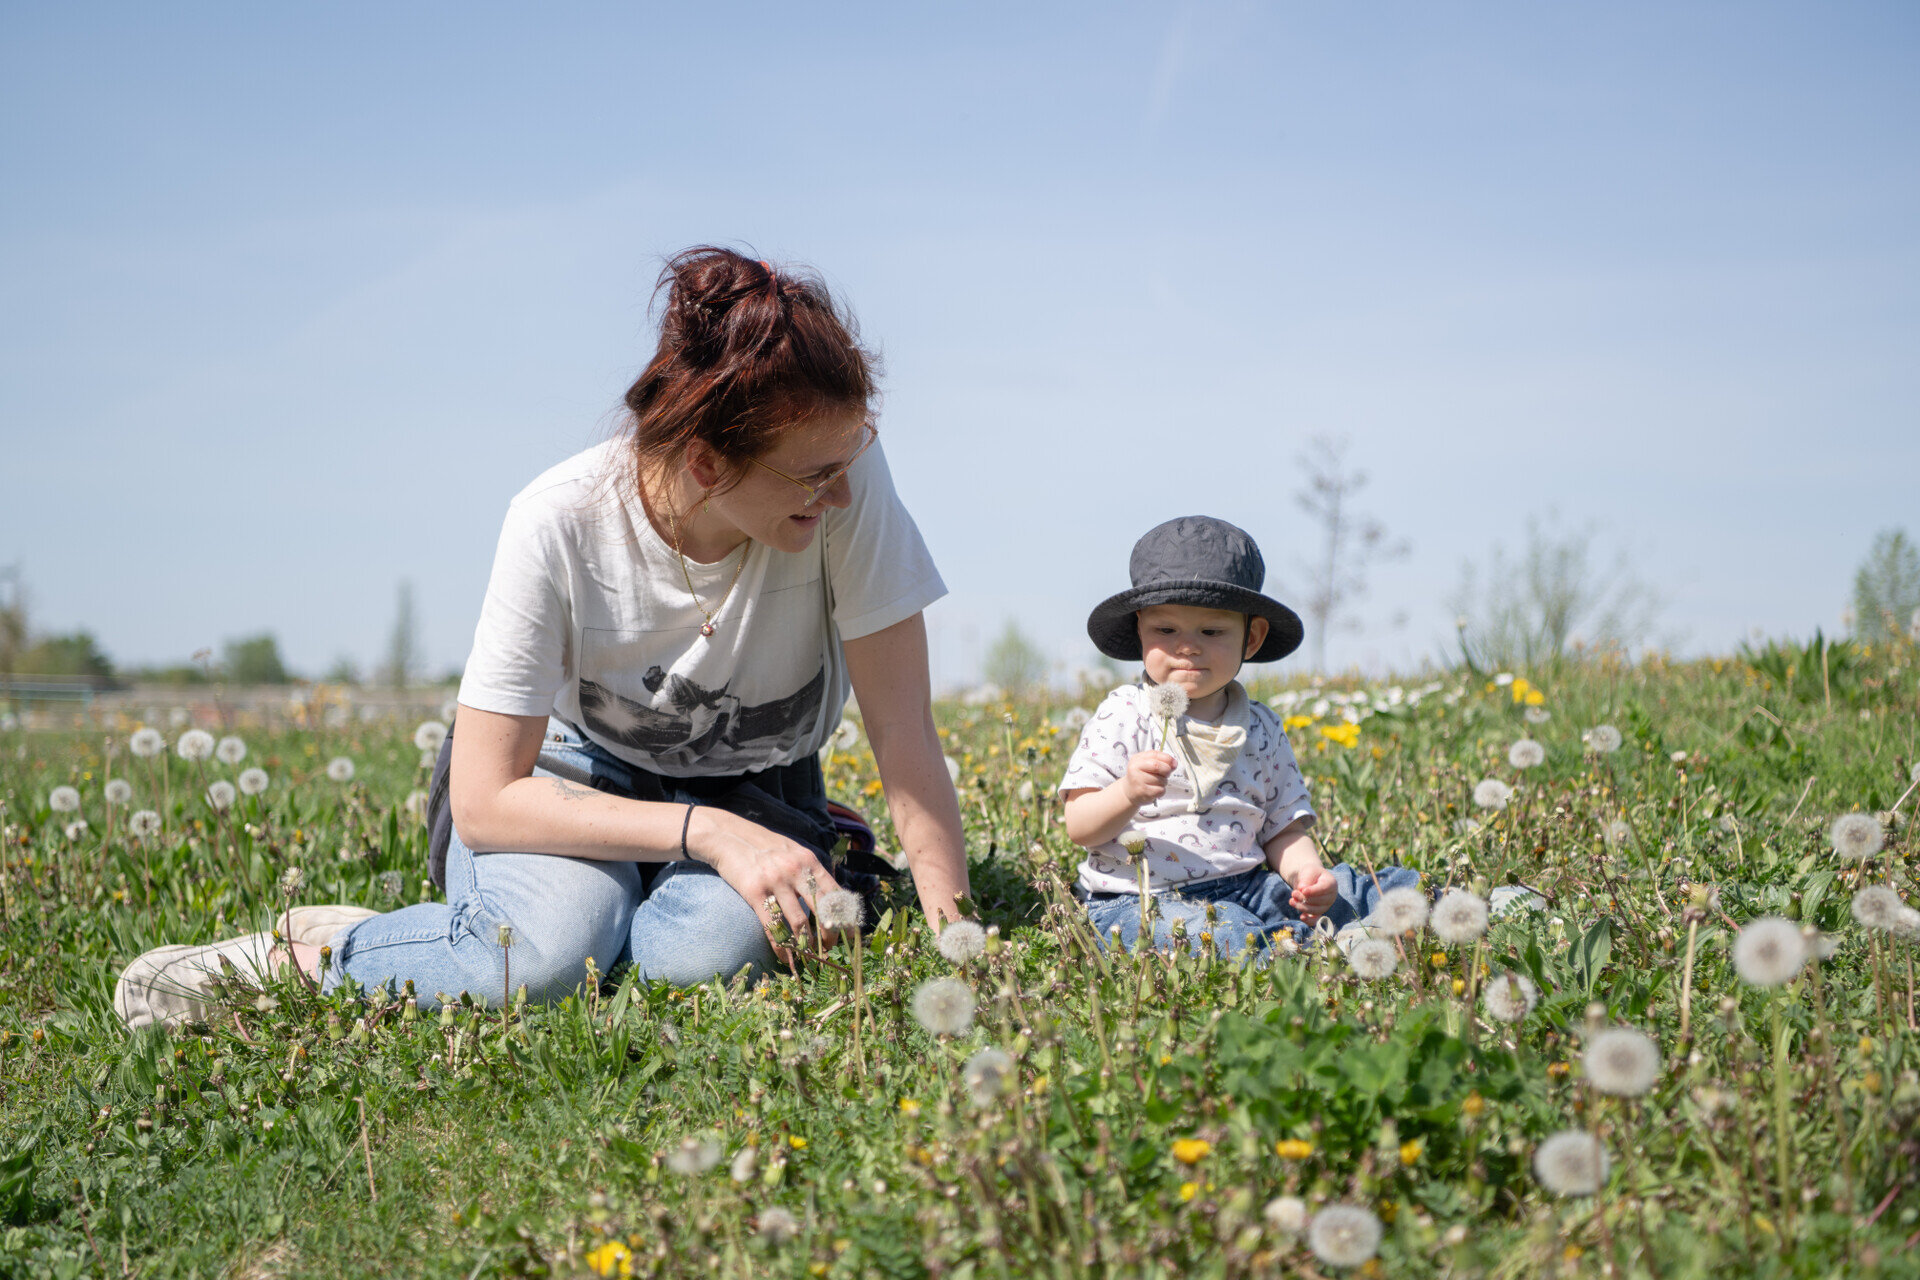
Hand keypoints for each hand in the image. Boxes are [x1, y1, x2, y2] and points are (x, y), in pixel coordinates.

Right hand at [684, 807, 847, 955]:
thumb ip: (810, 872)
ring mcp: (775, 881)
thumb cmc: (765, 847)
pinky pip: (773, 926)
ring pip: (799, 922)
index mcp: (809, 861)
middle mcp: (796, 870)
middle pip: (822, 909)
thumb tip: (830, 898)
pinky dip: (781, 946)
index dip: (845, 917)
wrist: (729, 837)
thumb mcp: (794, 852)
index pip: (835, 893)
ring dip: (806, 945)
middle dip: (830, 934)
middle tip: (829, 949)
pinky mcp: (754, 892)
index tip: (849, 935)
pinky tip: (784, 956)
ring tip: (808, 956)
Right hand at [1121, 751, 1175, 806]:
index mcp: (1137, 759)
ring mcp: (1138, 781)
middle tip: (1165, 774)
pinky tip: (1154, 790)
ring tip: (1156, 783)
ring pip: (1161, 780)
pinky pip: (1160, 790)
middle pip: (1157, 766)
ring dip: (1163, 782)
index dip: (1167, 758)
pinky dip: (1161, 790)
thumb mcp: (1147, 764)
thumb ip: (1161, 761)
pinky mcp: (1143, 792)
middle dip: (1166, 770)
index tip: (1174, 763)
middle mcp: (1135, 769)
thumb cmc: (1142, 776)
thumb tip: (1174, 763)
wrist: (1129, 792)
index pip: (1154, 755)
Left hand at [1288, 865, 1337, 922]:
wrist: (1309, 878)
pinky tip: (1301, 917)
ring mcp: (1325, 906)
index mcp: (1331, 884)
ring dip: (1302, 907)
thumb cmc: (1310, 873)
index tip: (1302, 890)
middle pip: (1319, 901)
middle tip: (1293, 893)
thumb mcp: (1308, 871)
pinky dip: (1309, 920)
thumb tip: (1302, 889)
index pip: (1324, 889)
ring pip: (1315, 911)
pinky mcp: (1318, 912)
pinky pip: (1316, 920)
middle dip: (1304, 898)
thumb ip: (1306, 879)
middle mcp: (1331, 896)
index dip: (1313, 891)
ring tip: (1291, 901)